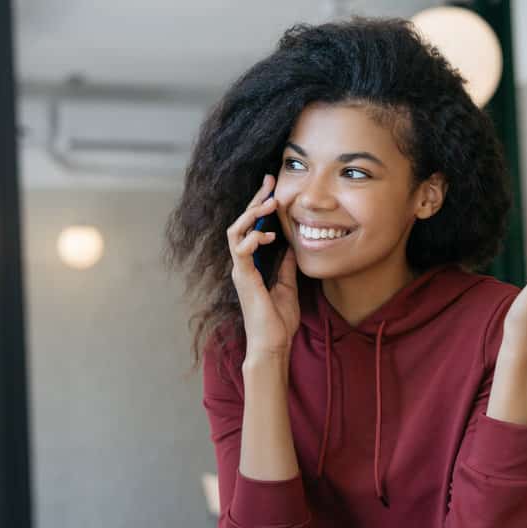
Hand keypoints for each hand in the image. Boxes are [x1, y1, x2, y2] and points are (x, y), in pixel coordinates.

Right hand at [227, 173, 299, 357]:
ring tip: (268, 204)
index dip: (260, 207)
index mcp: (252, 264)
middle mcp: (242, 264)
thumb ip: (286, 263)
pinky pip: (240, 252)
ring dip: (251, 215)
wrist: (272, 344)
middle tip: (269, 183)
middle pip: (241, 223)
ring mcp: (240, 270)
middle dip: (254, 201)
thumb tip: (291, 243)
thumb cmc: (278, 320)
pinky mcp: (243, 279)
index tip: (273, 188)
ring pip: (235, 232)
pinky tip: (266, 235)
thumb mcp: (288, 284)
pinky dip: (252, 239)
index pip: (252, 227)